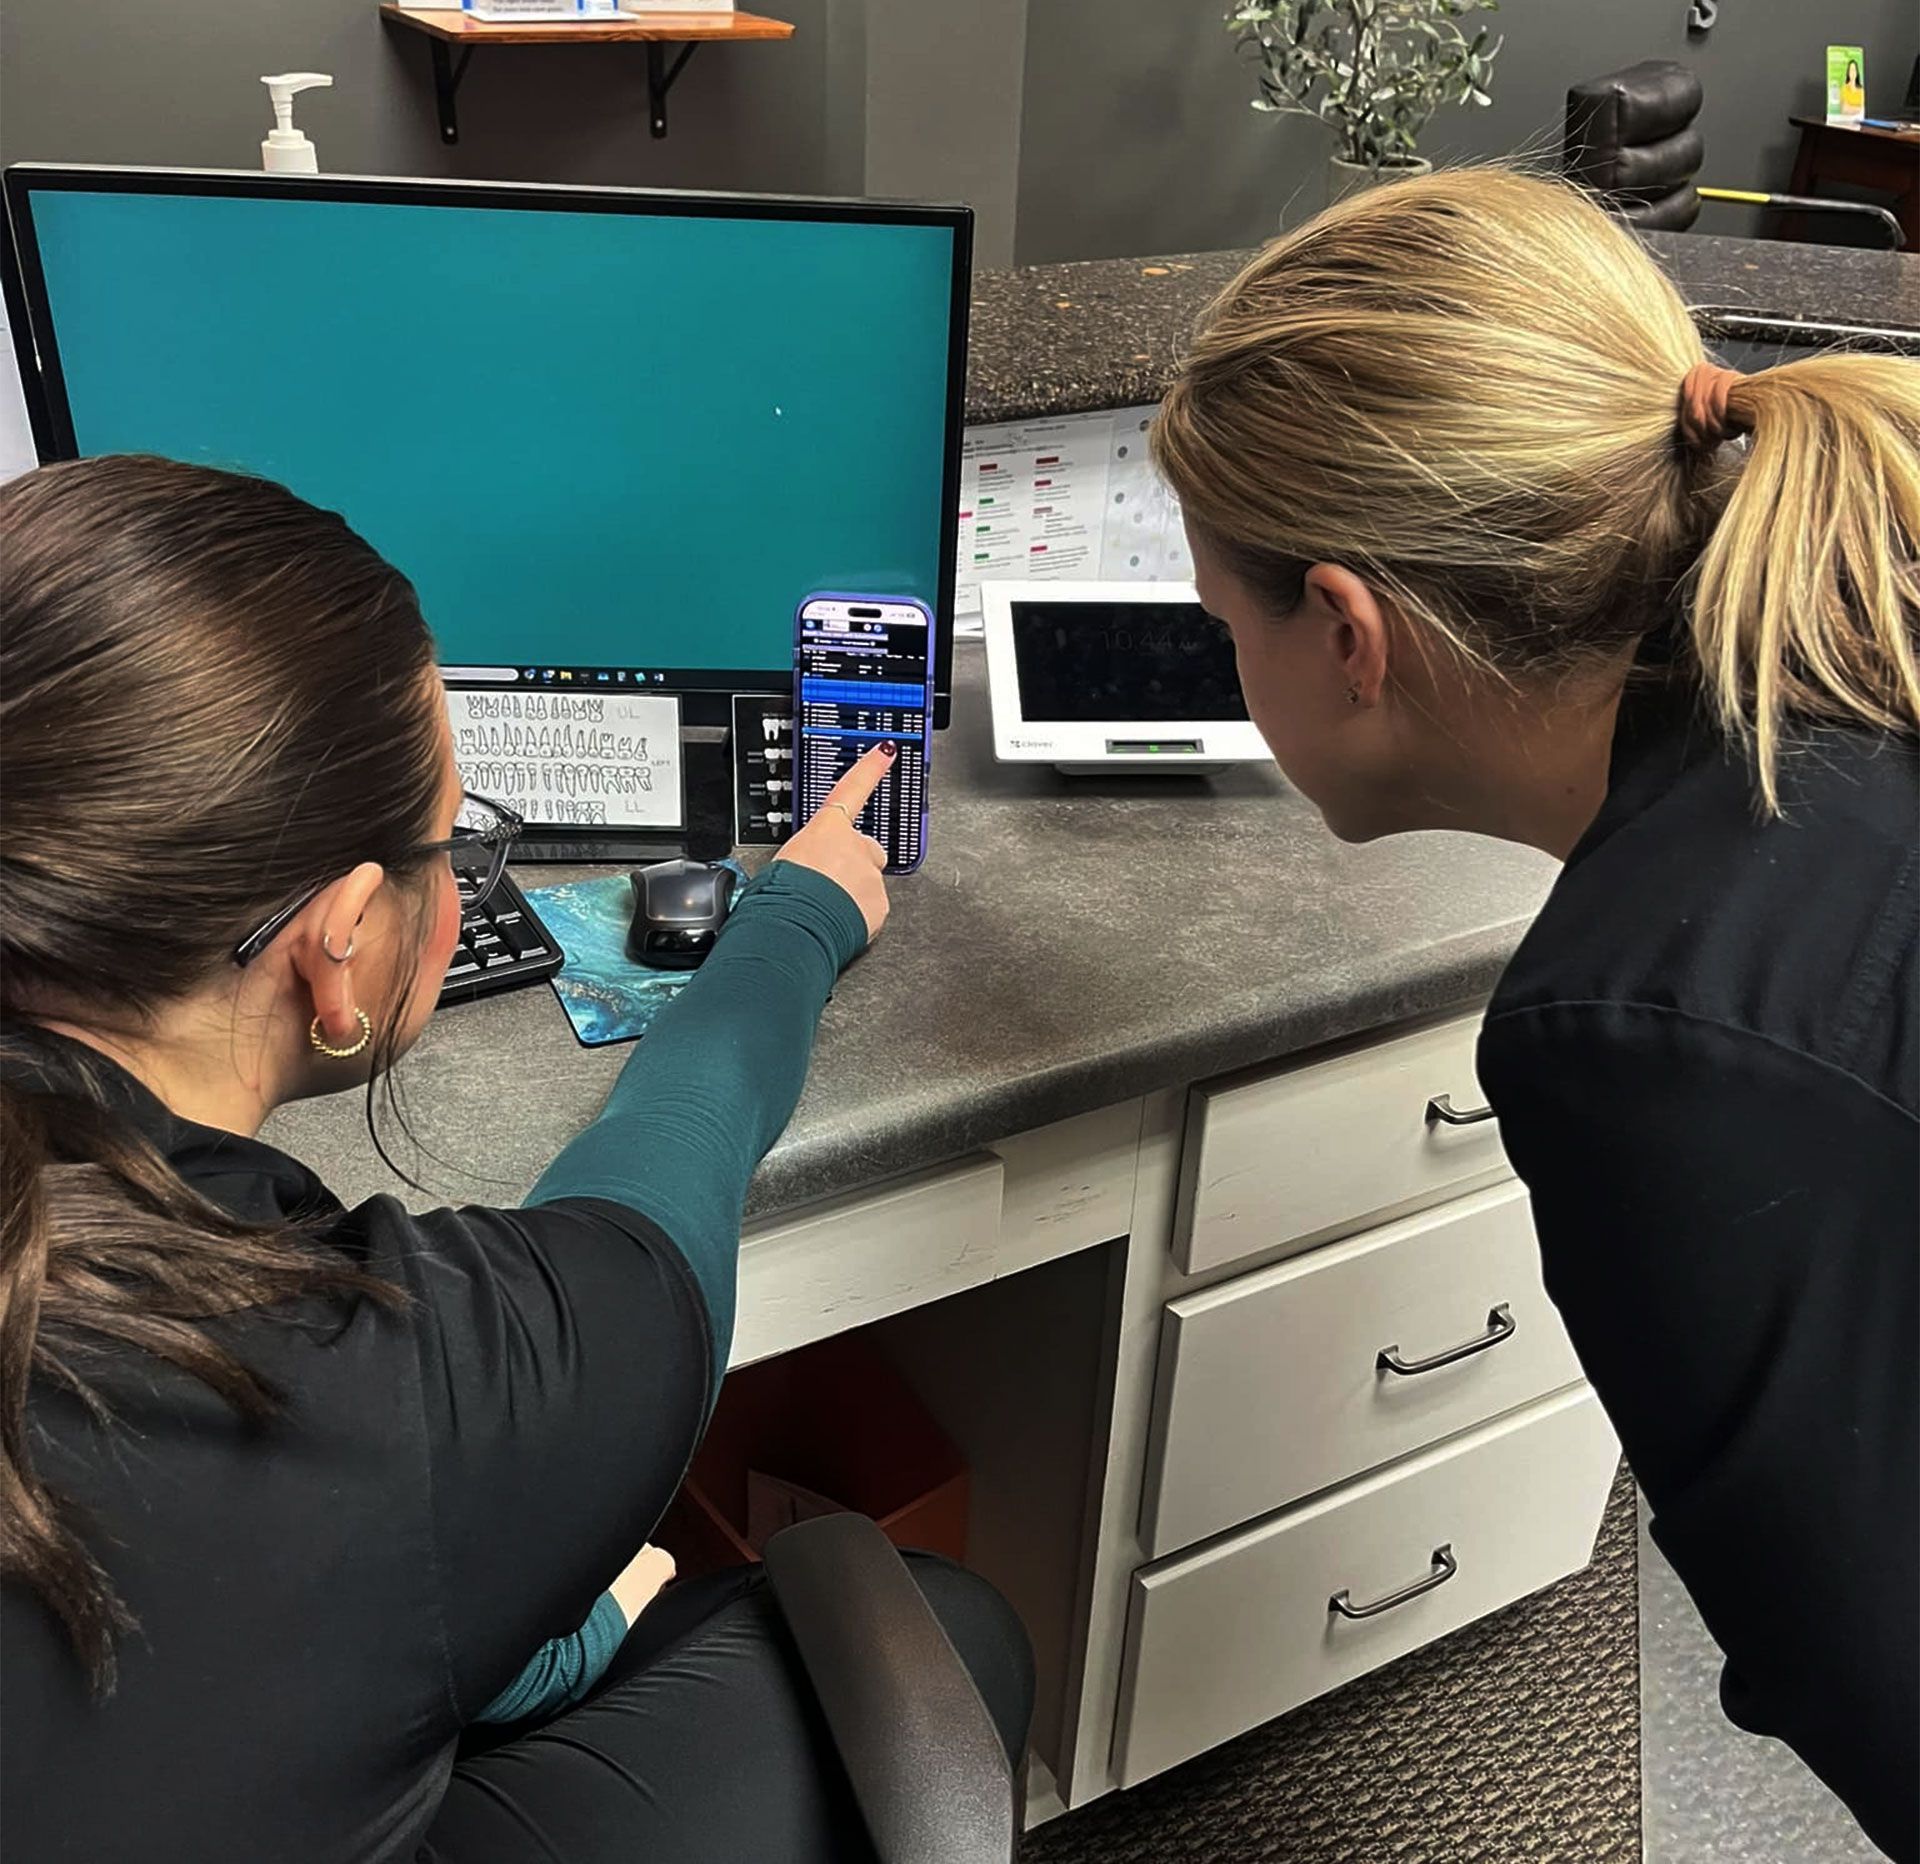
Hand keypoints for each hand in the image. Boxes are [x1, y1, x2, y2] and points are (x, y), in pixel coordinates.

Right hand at [773, 741, 893, 940]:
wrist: (792, 928)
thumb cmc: (781, 894)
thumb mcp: (785, 860)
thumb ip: (808, 855)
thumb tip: (809, 866)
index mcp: (828, 829)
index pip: (853, 788)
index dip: (872, 768)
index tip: (887, 751)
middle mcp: (855, 846)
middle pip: (865, 849)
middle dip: (854, 864)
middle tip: (830, 885)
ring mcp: (871, 875)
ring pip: (868, 883)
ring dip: (852, 894)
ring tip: (828, 909)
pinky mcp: (880, 903)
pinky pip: (872, 909)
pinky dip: (859, 915)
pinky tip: (840, 921)